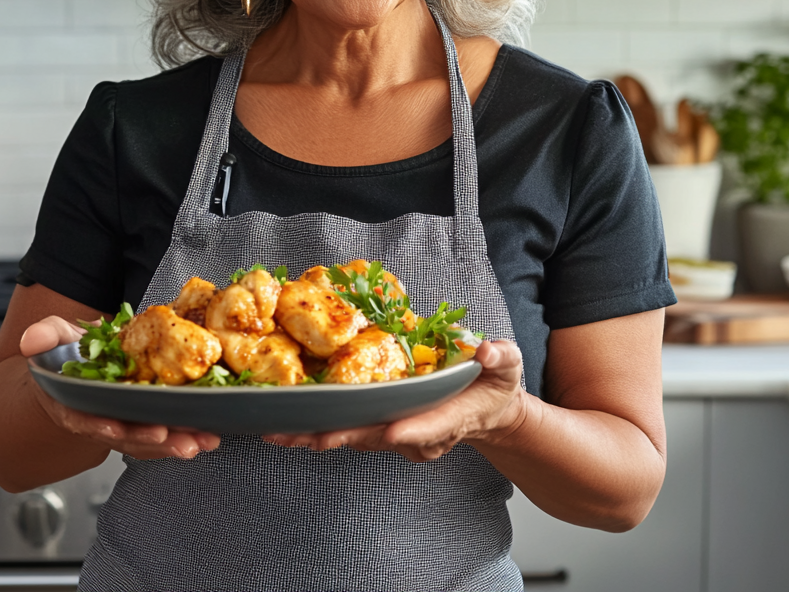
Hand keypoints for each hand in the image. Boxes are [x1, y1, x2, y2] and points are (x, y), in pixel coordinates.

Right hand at [18, 315, 220, 460]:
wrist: (79, 366)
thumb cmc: (69, 354)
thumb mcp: (55, 338)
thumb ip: (45, 335)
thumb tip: (32, 339)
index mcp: (75, 402)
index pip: (86, 418)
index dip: (99, 425)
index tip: (115, 428)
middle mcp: (101, 419)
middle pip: (125, 437)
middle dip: (151, 441)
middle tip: (177, 440)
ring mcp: (125, 422)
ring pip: (149, 441)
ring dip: (175, 443)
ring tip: (201, 442)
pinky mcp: (146, 419)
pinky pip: (166, 432)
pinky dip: (186, 435)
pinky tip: (210, 437)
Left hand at [263, 339, 525, 461]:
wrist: (486, 406)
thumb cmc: (495, 384)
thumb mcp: (507, 366)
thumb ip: (500, 357)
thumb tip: (487, 350)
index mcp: (451, 416)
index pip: (430, 426)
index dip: (411, 430)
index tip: (391, 431)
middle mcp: (419, 431)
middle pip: (377, 437)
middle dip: (341, 437)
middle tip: (306, 436)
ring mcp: (398, 432)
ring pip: (355, 436)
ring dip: (318, 436)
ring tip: (281, 433)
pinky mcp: (381, 425)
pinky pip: (348, 427)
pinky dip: (318, 427)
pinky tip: (288, 425)